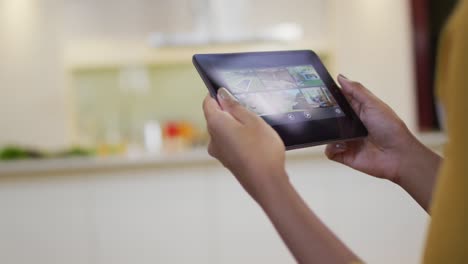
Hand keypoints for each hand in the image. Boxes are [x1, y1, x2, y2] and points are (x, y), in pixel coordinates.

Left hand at [203, 88, 287, 201]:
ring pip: (225, 131)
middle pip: (217, 117)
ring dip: (238, 126)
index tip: (233, 93)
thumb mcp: (252, 120)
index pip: (208, 102)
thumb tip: (221, 94)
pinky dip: (241, 139)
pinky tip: (257, 142)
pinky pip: (231, 144)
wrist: (267, 183)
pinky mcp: (228, 162)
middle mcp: (212, 139)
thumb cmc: (261, 150)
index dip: (219, 95)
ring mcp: (219, 152)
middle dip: (232, 111)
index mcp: (215, 124)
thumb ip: (234, 105)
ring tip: (258, 128)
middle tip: (252, 111)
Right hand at [325, 75, 441, 209]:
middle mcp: (350, 125)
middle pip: (329, 117)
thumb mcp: (373, 104)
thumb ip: (356, 90)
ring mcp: (346, 140)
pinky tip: (343, 145)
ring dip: (328, 132)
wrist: (398, 155)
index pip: (338, 100)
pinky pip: (329, 150)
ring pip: (326, 134)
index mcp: (357, 110)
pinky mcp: (343, 154)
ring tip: (337, 132)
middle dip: (323, 114)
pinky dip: (332, 148)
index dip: (329, 95)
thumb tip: (340, 77)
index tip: (318, 91)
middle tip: (318, 112)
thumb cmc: (391, 128)